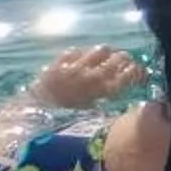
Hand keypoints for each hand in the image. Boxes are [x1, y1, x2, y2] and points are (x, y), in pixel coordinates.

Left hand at [29, 46, 144, 108]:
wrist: (33, 118)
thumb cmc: (66, 121)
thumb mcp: (93, 113)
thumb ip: (109, 98)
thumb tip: (122, 86)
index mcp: (104, 91)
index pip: (131, 72)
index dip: (136, 71)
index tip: (136, 72)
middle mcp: (93, 76)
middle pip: (120, 57)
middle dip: (124, 60)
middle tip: (122, 64)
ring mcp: (75, 68)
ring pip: (101, 49)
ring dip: (105, 54)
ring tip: (102, 59)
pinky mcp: (59, 63)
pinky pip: (76, 51)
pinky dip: (79, 55)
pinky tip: (78, 62)